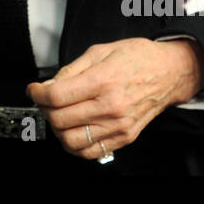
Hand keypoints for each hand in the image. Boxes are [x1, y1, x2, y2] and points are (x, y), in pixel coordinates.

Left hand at [25, 38, 203, 159]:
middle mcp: (110, 106)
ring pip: (70, 140)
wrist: (170, 73)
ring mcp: (117, 125)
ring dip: (57, 129)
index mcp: (102, 81)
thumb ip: (71, 69)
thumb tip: (49, 85)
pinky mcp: (124, 137)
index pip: (56, 96)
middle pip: (59, 119)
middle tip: (45, 100)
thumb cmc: (138, 58)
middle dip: (44, 109)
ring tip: (59, 115)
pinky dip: (75, 145)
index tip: (34, 90)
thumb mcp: (100, 51)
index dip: (37, 93)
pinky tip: (74, 129)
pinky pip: (90, 152)